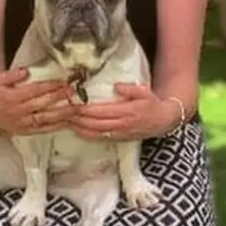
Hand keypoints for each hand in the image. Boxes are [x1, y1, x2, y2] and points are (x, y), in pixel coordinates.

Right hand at [0, 68, 74, 136]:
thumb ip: (13, 75)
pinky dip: (56, 126)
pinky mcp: (26, 131)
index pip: (34, 91)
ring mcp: (23, 123)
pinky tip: (67, 121)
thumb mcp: (0, 80)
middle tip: (72, 91)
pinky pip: (43, 129)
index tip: (62, 82)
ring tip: (74, 107)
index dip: (49, 86)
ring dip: (61, 113)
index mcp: (12, 98)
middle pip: (41, 104)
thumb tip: (26, 71)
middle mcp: (18, 112)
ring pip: (44, 119)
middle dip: (58, 98)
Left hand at [65, 83, 182, 141]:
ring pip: (94, 133)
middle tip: (63, 112)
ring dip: (78, 128)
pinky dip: (86, 135)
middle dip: (77, 119)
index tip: (72, 103)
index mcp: (126, 112)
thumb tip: (115, 86)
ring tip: (65, 121)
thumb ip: (130, 89)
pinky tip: (77, 130)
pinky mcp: (118, 139)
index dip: (85, 109)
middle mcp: (120, 125)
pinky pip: (99, 138)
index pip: (100, 112)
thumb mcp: (145, 92)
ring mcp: (118, 134)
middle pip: (93, 124)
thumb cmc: (152, 104)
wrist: (163, 122)